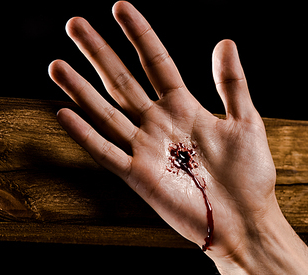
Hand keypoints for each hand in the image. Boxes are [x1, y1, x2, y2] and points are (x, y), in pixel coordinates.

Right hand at [49, 1, 277, 260]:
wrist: (246, 220)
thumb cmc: (250, 174)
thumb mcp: (246, 122)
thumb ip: (232, 84)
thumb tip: (224, 41)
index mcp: (185, 108)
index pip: (156, 62)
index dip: (139, 35)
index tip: (119, 6)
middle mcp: (160, 124)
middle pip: (123, 81)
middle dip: (99, 53)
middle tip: (74, 24)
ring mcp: (147, 150)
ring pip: (107, 113)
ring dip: (81, 89)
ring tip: (57, 63)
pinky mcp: (140, 177)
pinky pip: (107, 152)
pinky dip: (86, 135)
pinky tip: (63, 113)